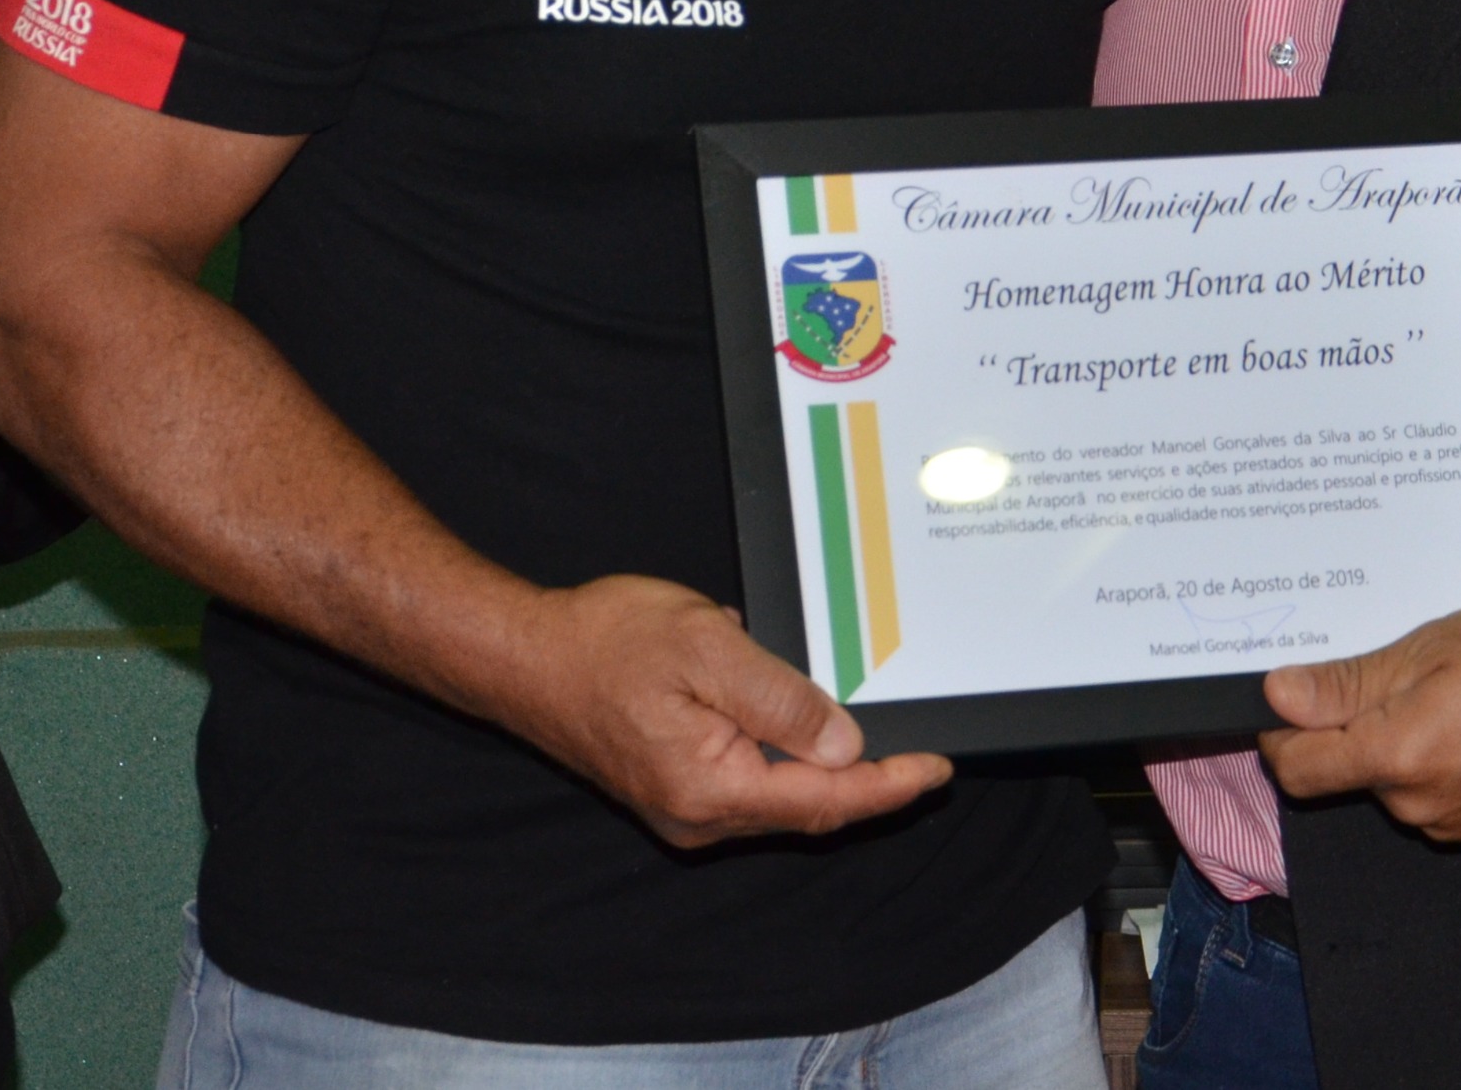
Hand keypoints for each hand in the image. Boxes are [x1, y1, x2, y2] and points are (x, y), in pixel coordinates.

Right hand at [478, 574, 952, 849]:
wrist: (524, 657)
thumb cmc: (603, 643)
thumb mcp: (708, 647)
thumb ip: (781, 698)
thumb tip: (843, 744)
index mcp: (712, 788)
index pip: (826, 798)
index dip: (889, 786)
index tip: (936, 770)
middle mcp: (699, 816)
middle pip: (807, 807)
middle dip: (866, 783)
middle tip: (920, 753)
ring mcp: (683, 808)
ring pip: (778, 795)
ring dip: (822, 767)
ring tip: (867, 729)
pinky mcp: (673, 789)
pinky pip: (748, 781)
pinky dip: (782, 756)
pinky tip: (794, 718)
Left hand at [1259, 579, 1460, 844]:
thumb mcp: (1434, 647)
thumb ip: (1350, 681)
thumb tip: (1279, 695)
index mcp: (1396, 757)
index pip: (1295, 766)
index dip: (1278, 728)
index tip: (1286, 692)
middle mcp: (1417, 806)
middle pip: (1341, 772)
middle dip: (1344, 724)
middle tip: (1384, 667)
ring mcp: (1451, 825)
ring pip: (1388, 782)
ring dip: (1393, 740)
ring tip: (1440, 687)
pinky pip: (1430, 795)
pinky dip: (1432, 759)